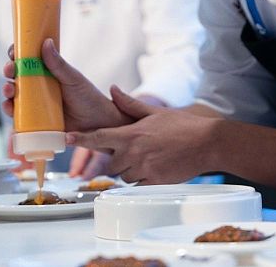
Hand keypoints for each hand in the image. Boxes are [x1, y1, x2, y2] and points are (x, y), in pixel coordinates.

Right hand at [1, 39, 132, 131]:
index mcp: (45, 72)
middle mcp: (37, 87)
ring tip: (9, 90)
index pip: (26, 60)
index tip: (13, 51)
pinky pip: (18, 117)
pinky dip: (10, 113)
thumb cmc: (88, 97)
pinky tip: (10, 109)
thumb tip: (46, 42)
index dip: (16, 54)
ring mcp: (35, 104)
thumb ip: (59, 64)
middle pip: (15, 77)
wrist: (98, 122)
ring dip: (6, 92)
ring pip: (13, 96)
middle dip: (8, 71)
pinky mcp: (34, 121)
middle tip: (10, 70)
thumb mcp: (73, 78)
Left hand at [66, 87, 219, 184]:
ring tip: (147, 160)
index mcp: (131, 134)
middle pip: (110, 163)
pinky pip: (138, 186)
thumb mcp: (155, 112)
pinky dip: (141, 181)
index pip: (99, 137)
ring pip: (123, 176)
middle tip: (133, 153)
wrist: (206, 143)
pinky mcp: (154, 181)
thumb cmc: (182, 126)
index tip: (68, 138)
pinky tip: (154, 170)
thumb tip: (113, 90)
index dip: (82, 138)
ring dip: (130, 171)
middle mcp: (134, 152)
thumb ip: (130, 104)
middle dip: (117, 160)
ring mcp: (144, 168)